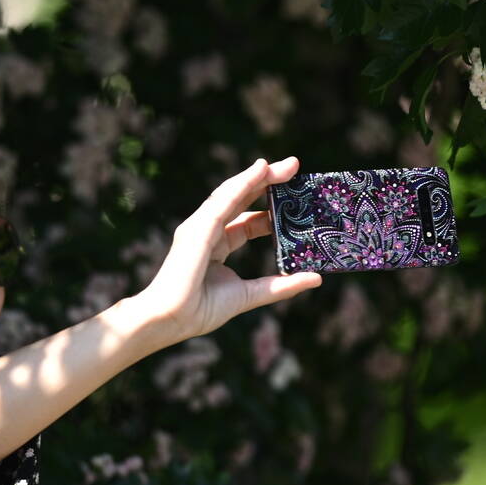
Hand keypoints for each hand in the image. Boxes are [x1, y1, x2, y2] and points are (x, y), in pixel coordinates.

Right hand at [133, 156, 321, 344]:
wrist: (170, 319)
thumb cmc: (201, 310)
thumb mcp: (250, 294)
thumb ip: (280, 286)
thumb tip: (316, 278)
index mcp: (217, 244)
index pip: (247, 219)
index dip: (270, 208)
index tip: (295, 197)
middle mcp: (208, 230)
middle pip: (241, 199)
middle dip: (267, 181)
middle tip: (294, 165)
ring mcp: (200, 226)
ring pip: (233, 193)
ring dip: (259, 176)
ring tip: (286, 165)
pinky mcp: (197, 227)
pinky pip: (224, 201)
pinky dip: (243, 183)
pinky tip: (261, 171)